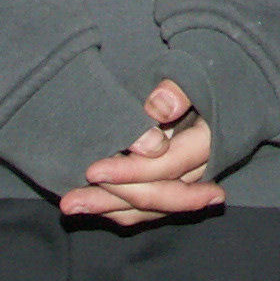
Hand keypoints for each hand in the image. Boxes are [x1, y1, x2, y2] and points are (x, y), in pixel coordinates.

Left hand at [58, 80, 223, 225]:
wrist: (209, 83)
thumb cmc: (195, 74)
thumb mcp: (191, 72)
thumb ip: (177, 89)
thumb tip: (160, 108)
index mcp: (210, 140)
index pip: (169, 165)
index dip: (132, 171)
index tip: (93, 170)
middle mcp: (202, 167)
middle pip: (159, 194)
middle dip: (112, 198)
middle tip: (69, 202)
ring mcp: (188, 180)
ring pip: (151, 207)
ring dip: (109, 209)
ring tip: (71, 206)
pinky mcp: (174, 184)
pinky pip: (149, 207)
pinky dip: (119, 207)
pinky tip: (90, 206)